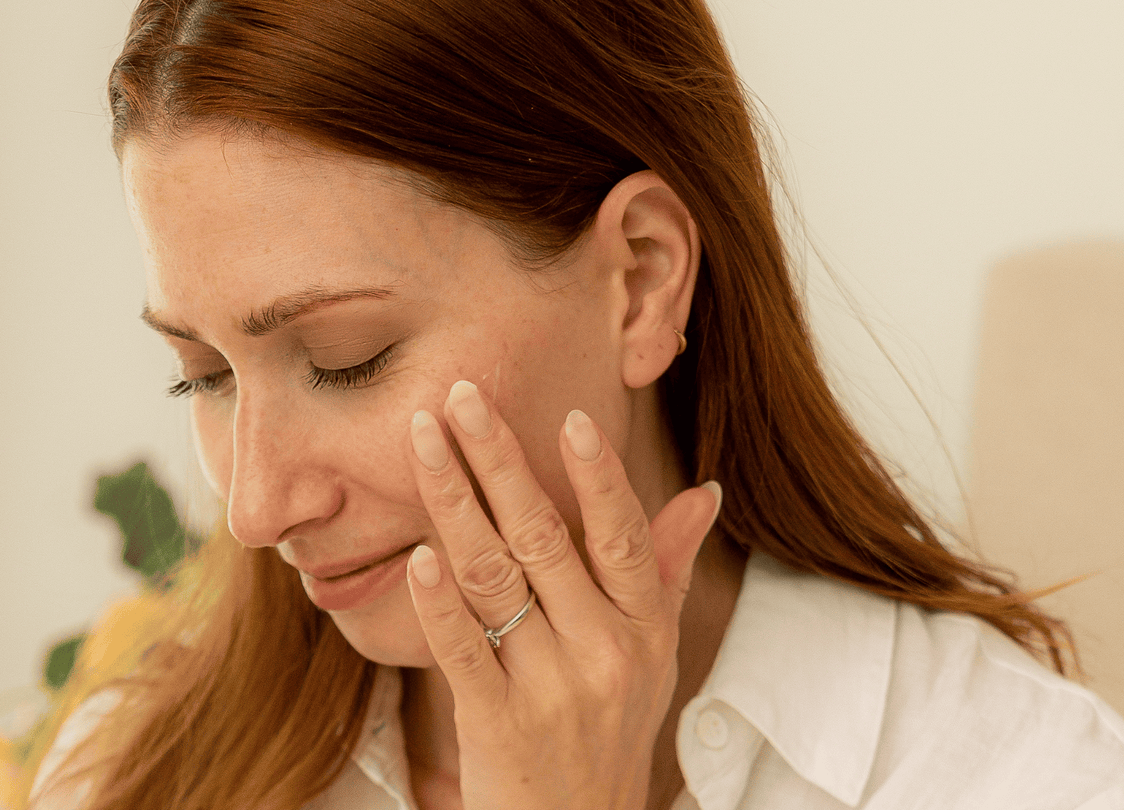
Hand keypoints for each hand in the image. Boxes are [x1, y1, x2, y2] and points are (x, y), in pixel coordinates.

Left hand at [405, 380, 721, 809]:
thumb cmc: (610, 727)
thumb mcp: (654, 653)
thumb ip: (665, 568)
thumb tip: (705, 493)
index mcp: (642, 626)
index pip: (621, 535)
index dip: (596, 475)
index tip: (565, 415)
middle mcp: (602, 652)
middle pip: (544, 537)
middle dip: (497, 459)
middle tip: (459, 396)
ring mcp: (548, 688)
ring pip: (495, 578)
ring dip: (453, 502)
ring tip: (422, 442)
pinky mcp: (496, 723)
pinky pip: (462, 649)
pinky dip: (438, 602)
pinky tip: (417, 553)